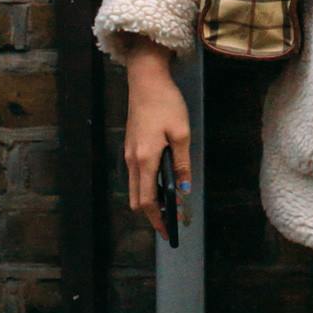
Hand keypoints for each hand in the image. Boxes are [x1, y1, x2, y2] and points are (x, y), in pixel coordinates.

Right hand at [124, 38, 191, 236]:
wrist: (146, 80)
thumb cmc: (166, 103)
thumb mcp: (181, 133)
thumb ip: (182, 164)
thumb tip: (183, 190)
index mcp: (145, 159)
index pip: (148, 201)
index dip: (158, 219)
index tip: (170, 231)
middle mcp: (132, 160)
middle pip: (137, 200)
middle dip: (153, 215)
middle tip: (172, 223)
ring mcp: (129, 153)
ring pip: (136, 188)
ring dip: (150, 201)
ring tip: (171, 207)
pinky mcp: (131, 146)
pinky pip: (137, 176)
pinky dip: (148, 187)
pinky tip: (163, 184)